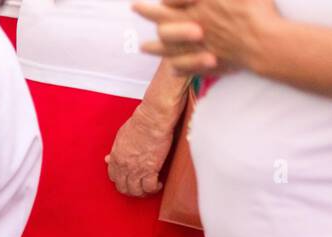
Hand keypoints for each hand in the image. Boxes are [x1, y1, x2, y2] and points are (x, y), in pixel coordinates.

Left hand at [105, 102, 176, 196]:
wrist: (152, 120)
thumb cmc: (140, 123)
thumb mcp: (121, 136)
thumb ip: (115, 150)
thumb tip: (109, 159)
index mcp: (115, 158)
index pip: (113, 177)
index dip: (120, 181)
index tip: (127, 180)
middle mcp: (123, 166)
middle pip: (123, 187)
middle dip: (131, 190)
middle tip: (138, 189)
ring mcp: (136, 169)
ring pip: (136, 191)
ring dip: (143, 192)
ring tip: (149, 189)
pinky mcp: (150, 170)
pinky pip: (150, 187)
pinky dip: (154, 189)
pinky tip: (158, 185)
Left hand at [134, 0, 276, 76]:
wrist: (263, 42)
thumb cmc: (256, 10)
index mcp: (199, 7)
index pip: (172, 0)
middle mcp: (192, 26)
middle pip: (163, 18)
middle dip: (147, 11)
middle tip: (135, 6)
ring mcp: (195, 47)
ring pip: (166, 47)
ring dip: (153, 46)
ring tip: (142, 46)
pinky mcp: (204, 63)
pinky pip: (183, 67)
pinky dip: (176, 66)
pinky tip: (171, 67)